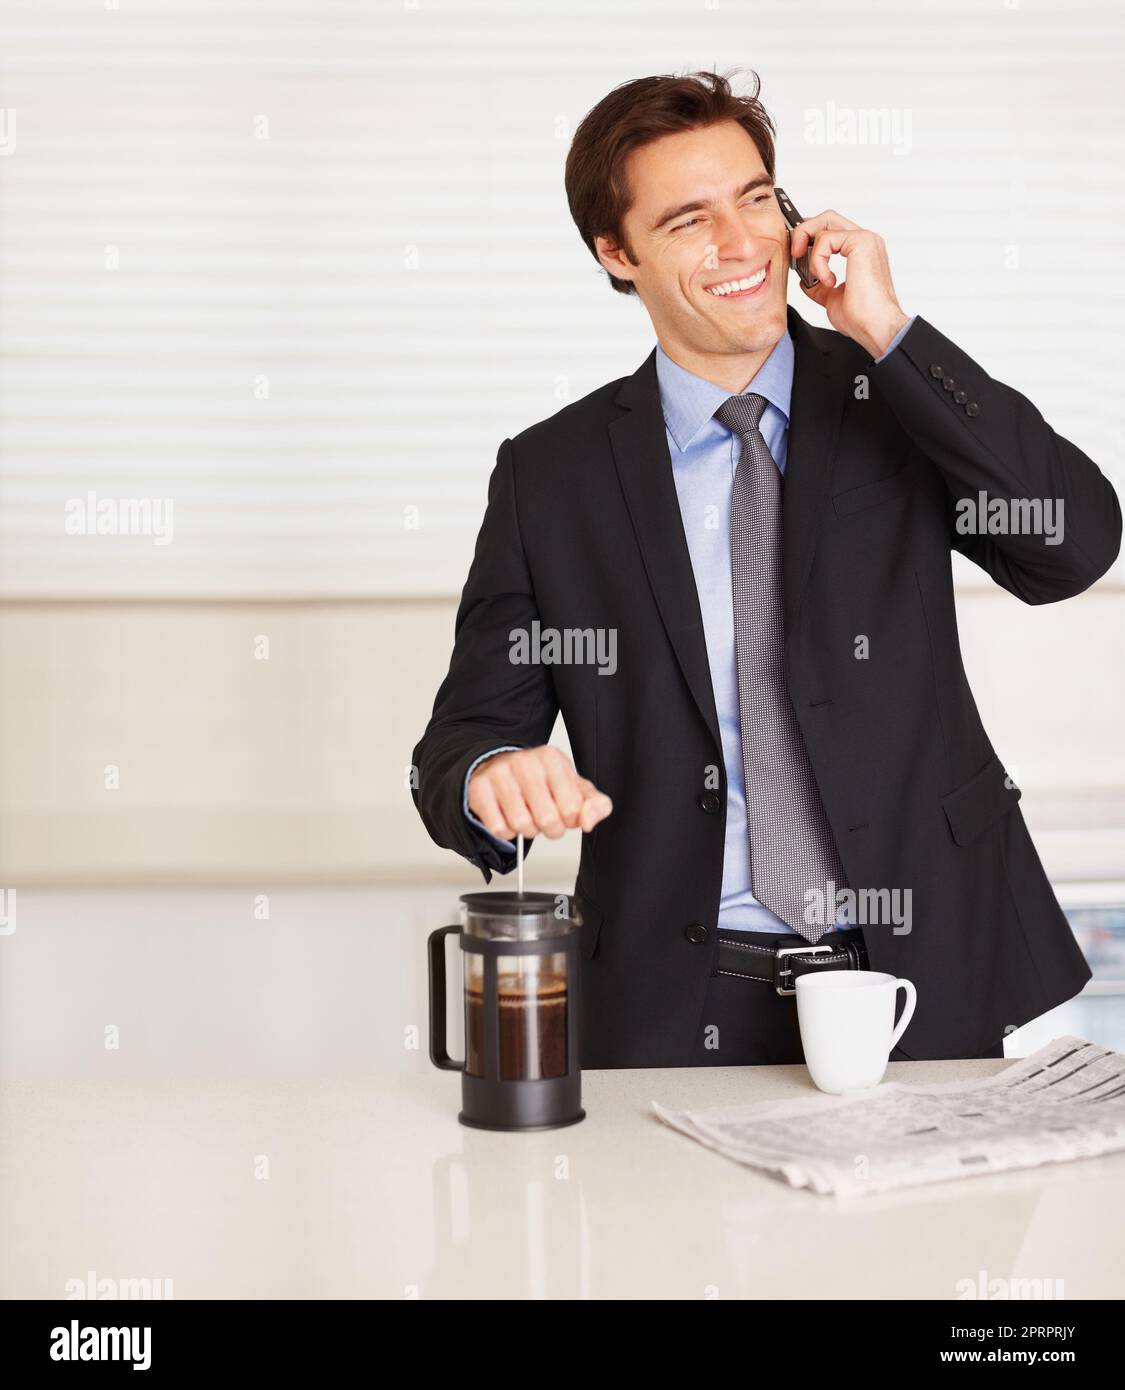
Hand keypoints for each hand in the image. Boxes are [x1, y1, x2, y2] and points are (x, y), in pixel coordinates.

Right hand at [468, 746, 612, 840]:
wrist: (499, 766)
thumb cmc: (541, 781)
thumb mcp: (575, 788)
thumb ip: (595, 805)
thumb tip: (587, 822)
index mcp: (552, 759)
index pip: (573, 809)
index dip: (570, 819)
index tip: (563, 810)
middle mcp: (525, 761)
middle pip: (548, 820)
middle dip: (549, 828)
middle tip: (544, 817)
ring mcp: (500, 773)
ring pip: (522, 825)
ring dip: (527, 830)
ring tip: (526, 815)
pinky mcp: (479, 788)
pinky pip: (498, 828)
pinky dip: (506, 832)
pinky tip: (507, 816)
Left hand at [790, 210, 909, 357]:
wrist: (876, 328)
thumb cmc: (862, 317)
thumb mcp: (832, 299)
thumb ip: (819, 285)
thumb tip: (806, 282)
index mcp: (861, 251)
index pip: (831, 228)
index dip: (810, 236)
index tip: (797, 255)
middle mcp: (866, 241)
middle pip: (827, 217)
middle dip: (804, 232)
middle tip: (795, 253)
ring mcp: (865, 239)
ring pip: (824, 223)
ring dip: (810, 251)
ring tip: (817, 277)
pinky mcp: (861, 242)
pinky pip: (826, 239)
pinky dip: (818, 261)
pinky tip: (828, 281)